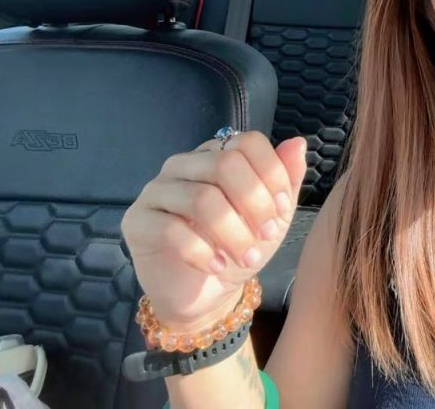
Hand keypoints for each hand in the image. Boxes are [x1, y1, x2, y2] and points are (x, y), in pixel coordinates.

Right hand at [121, 132, 307, 329]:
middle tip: (267, 235)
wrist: (207, 292)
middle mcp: (184, 164)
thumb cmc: (240, 247)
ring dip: (233, 233)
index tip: (281, 209)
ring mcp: (156, 190)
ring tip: (247, 257)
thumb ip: (287, 179)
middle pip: (225, 164)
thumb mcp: (274, 216)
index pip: (248, 142)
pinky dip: (203, 251)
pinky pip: (171, 229)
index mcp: (217, 155)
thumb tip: (297, 143)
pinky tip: (217, 266)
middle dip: (254, 203)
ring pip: (201, 198)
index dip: (272, 174)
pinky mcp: (137, 221)